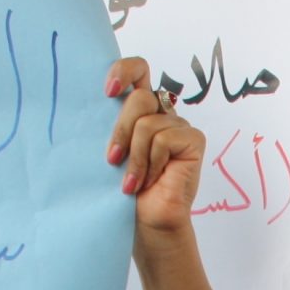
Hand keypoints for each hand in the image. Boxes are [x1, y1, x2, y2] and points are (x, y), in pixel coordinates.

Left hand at [103, 58, 204, 239]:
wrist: (146, 219)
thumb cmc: (126, 187)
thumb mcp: (112, 148)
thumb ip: (111, 121)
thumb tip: (97, 100)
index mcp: (140, 108)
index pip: (138, 70)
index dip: (124, 71)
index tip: (108, 92)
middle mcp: (162, 112)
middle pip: (139, 99)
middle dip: (120, 132)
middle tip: (112, 160)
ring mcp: (179, 125)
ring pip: (148, 124)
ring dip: (135, 157)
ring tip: (131, 181)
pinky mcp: (193, 140)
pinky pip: (164, 139)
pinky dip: (152, 163)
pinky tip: (151, 180)